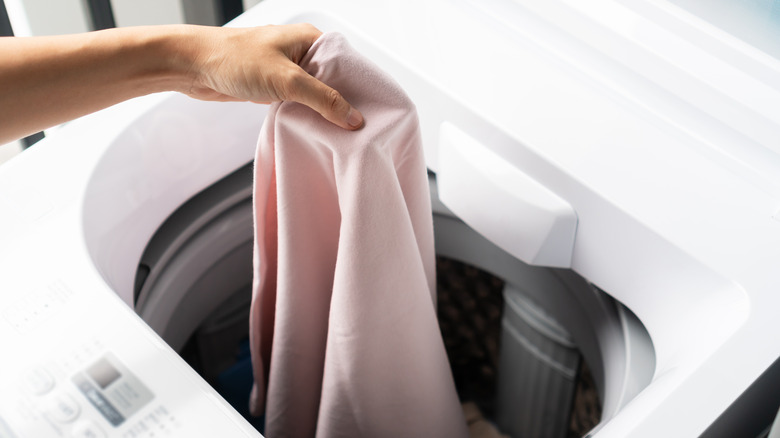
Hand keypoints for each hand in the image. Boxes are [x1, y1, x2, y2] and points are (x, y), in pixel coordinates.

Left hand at [184, 23, 363, 129]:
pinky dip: (306, 116)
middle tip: (356, 129)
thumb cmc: (233, 59)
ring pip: (316, 95)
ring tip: (339, 133)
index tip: (372, 112)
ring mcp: (287, 71)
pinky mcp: (274, 87)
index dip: (359, 88)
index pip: (347, 65)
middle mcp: (301, 53)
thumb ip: (322, 99)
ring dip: (322, 113)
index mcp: (310, 39)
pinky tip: (315, 130)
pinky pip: (300, 104)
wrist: (192, 66)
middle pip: (334, 82)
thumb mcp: (286, 80)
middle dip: (342, 104)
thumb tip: (353, 117)